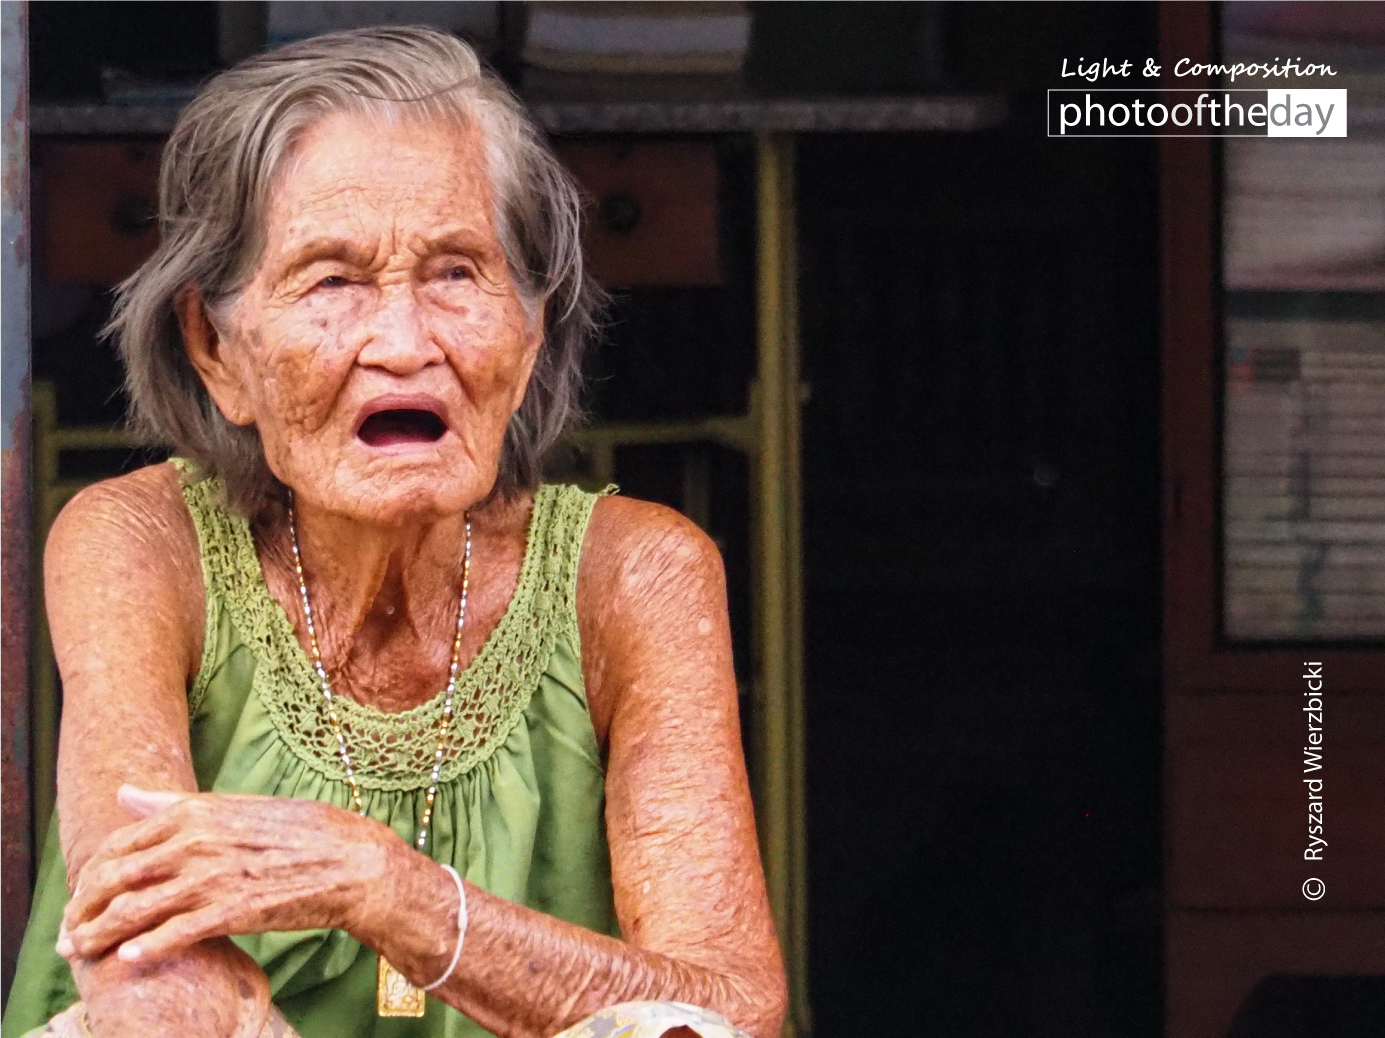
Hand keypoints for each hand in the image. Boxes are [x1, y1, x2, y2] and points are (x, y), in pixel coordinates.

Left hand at [59, 785, 398, 963]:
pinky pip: (175, 933)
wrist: (352, 862)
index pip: (120, 843)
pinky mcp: (232, 911)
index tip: (80, 895)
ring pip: (135, 910)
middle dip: (83, 909)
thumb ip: (176, 805)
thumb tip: (126, 794)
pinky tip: (129, 958)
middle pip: (117, 878)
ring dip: (99, 934)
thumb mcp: (236, 807)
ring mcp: (213, 877)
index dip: (92, 874)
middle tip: (68, 934)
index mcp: (197, 812)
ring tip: (81, 952)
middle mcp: (197, 842)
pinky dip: (146, 947)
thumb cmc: (300, 832)